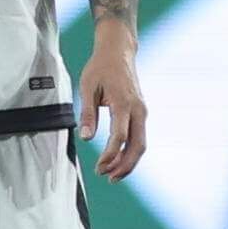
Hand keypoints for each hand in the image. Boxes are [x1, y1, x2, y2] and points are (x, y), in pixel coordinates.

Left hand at [78, 33, 147, 181]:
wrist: (119, 52)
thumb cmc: (100, 67)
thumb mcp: (87, 87)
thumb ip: (87, 113)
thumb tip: (85, 138)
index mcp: (123, 103)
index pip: (119, 136)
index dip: (110, 154)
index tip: (99, 166)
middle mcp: (138, 109)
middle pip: (137, 145)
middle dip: (123, 165)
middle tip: (106, 177)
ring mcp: (142, 112)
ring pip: (141, 144)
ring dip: (128, 162)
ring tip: (111, 175)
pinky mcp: (141, 113)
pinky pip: (139, 137)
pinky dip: (130, 152)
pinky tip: (117, 160)